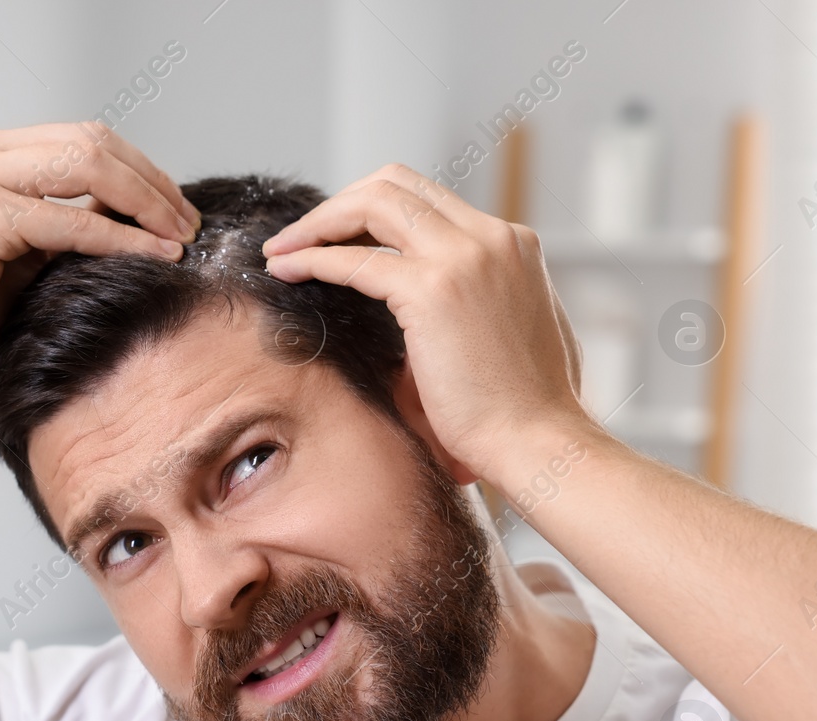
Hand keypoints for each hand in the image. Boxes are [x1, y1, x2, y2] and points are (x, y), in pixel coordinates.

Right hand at [0, 123, 200, 398]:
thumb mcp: (28, 252)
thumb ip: (71, 221)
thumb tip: (142, 211)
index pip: (84, 138)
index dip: (140, 169)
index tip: (177, 210)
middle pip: (93, 142)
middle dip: (151, 182)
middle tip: (189, 223)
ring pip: (89, 166)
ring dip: (146, 203)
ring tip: (180, 238)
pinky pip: (73, 220)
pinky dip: (122, 237)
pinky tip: (153, 255)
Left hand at [261, 163, 591, 483]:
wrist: (537, 441)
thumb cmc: (522, 409)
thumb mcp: (512, 330)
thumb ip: (481, 301)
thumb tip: (444, 310)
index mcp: (511, 243)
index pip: (427, 199)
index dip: (369, 210)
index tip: (334, 239)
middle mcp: (491, 237)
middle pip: (395, 184)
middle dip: (338, 205)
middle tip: (299, 238)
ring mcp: (465, 257)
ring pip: (372, 203)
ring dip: (318, 222)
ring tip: (279, 250)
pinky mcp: (433, 291)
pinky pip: (355, 260)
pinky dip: (312, 258)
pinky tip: (284, 270)